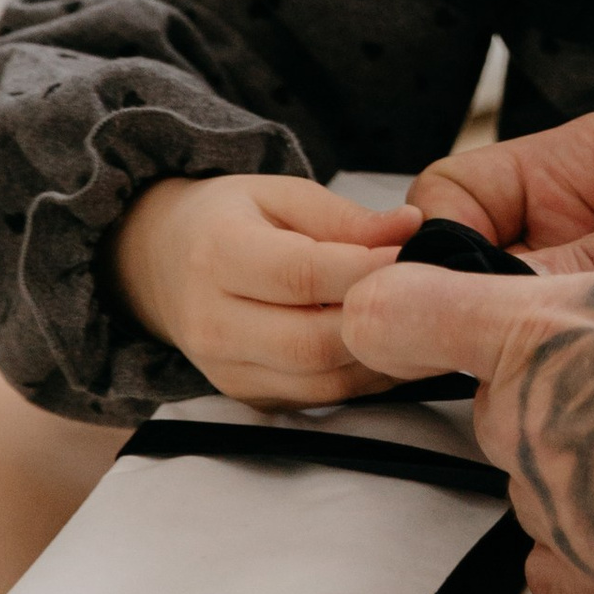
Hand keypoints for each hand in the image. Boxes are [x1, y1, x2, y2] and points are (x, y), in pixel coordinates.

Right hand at [110, 173, 419, 402]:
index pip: (301, 274)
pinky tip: (396, 351)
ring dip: (381, 359)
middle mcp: (212, 323)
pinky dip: (363, 380)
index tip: (421, 255)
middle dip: (379, 322)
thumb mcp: (280, 194)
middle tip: (432, 296)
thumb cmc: (230, 218)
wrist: (160, 264)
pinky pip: (316, 399)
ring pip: (320, 381)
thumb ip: (346, 217)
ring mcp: (225, 371)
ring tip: (426, 325)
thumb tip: (413, 227)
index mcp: (218, 255)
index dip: (367, 270)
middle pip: (311, 341)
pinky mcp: (246, 397)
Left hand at [339, 258, 593, 593]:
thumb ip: (478, 307)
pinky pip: (568, 572)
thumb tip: (362, 310)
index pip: (425, 332)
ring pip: (550, 491)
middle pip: (510, 419)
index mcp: (534, 355)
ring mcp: (582, 527)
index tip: (490, 319)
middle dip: (566, 397)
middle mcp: (540, 448)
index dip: (482, 320)